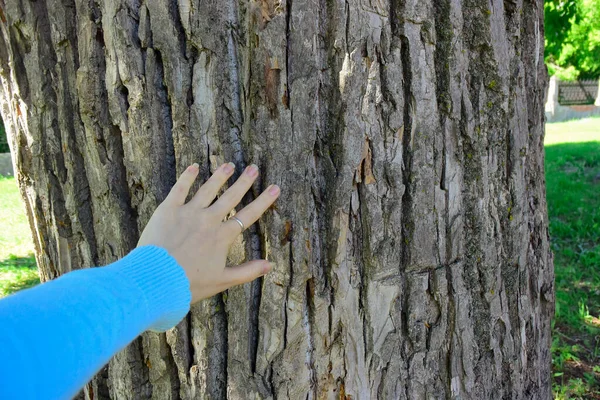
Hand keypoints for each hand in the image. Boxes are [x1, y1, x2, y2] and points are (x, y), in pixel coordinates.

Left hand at [137, 162, 279, 303]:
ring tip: (229, 165)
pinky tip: (194, 167)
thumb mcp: (222, 281)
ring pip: (208, 189)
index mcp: (222, 236)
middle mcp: (209, 220)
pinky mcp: (168, 210)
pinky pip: (180, 189)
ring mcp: (188, 212)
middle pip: (230, 197)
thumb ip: (248, 271)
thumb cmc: (189, 284)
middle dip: (244, 181)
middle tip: (254, 168)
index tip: (275, 188)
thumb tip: (270, 265)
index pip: (248, 215)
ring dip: (220, 176)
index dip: (264, 201)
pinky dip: (187, 177)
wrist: (156, 279)